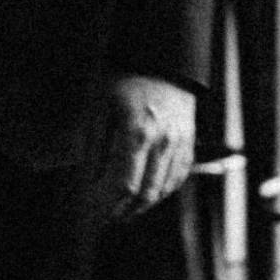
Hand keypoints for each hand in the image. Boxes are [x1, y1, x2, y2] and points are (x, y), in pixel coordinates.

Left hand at [93, 73, 194, 223]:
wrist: (161, 61)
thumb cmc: (123, 82)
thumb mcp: (99, 107)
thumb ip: (94, 146)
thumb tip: (90, 181)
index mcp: (137, 131)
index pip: (122, 184)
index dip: (106, 203)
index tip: (92, 211)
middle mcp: (163, 141)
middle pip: (144, 194)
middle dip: (122, 211)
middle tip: (104, 218)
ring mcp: (180, 144)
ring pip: (162, 190)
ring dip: (141, 206)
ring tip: (121, 211)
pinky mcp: (189, 144)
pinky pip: (177, 179)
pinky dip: (160, 193)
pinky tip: (145, 196)